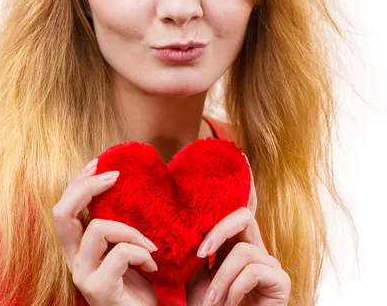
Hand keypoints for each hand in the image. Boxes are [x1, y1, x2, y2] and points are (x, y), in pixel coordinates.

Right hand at [52, 158, 158, 305]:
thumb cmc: (136, 289)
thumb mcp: (124, 251)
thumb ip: (116, 228)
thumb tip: (125, 188)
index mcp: (77, 248)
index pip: (63, 208)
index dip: (77, 183)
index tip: (98, 163)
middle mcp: (73, 260)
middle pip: (61, 212)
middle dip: (86, 187)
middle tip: (114, 177)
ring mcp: (83, 275)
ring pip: (97, 229)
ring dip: (130, 230)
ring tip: (150, 245)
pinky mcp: (99, 289)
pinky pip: (121, 253)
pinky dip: (142, 253)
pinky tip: (153, 266)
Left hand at [187, 153, 290, 304]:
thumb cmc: (210, 304)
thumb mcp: (194, 274)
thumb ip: (192, 248)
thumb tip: (172, 223)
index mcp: (234, 242)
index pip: (237, 210)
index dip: (242, 186)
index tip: (239, 161)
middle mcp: (255, 247)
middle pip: (242, 216)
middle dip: (217, 232)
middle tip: (197, 253)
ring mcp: (270, 264)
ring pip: (243, 251)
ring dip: (221, 278)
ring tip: (212, 300)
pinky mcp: (281, 281)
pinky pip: (254, 269)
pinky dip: (235, 288)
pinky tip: (229, 303)